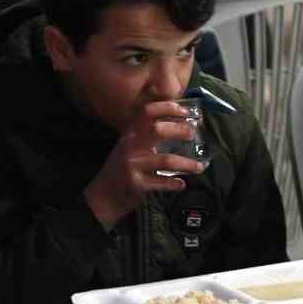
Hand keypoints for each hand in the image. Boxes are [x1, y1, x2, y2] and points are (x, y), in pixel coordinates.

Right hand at [84, 100, 205, 230]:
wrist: (103, 195)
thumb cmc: (122, 169)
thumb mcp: (130, 147)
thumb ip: (146, 136)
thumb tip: (179, 126)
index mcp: (130, 133)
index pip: (147, 112)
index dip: (167, 107)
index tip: (185, 111)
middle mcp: (130, 145)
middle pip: (157, 130)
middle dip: (179, 130)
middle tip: (193, 134)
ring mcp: (132, 165)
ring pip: (166, 160)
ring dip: (187, 164)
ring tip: (200, 167)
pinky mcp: (136, 184)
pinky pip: (161, 183)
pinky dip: (174, 184)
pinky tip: (182, 184)